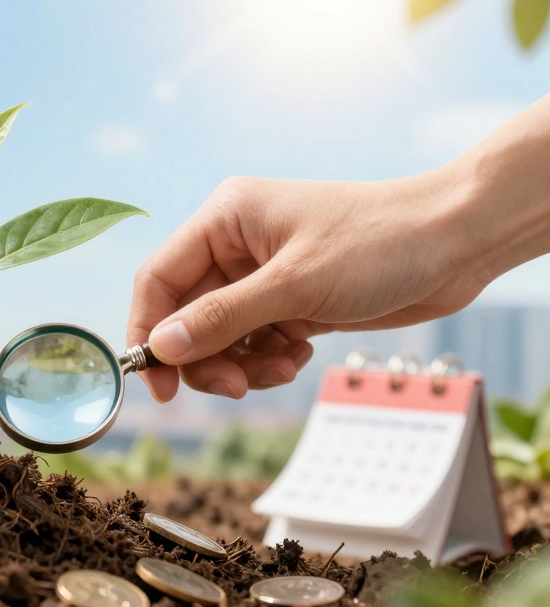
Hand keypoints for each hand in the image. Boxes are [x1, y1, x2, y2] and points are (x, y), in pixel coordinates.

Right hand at [126, 171, 489, 401]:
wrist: (458, 242)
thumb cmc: (381, 242)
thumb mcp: (295, 285)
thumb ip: (222, 318)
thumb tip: (161, 347)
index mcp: (225, 218)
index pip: (159, 279)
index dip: (149, 332)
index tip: (157, 384)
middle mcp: (236, 243)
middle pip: (187, 315)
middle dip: (207, 357)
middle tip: (234, 388)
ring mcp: (264, 273)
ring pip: (221, 335)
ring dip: (242, 363)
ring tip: (281, 370)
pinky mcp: (291, 298)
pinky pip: (255, 340)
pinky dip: (268, 360)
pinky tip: (298, 359)